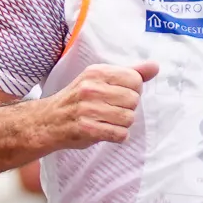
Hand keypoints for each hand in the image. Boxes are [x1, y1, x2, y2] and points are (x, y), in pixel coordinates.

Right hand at [42, 61, 156, 150]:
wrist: (48, 121)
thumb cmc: (78, 99)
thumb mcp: (99, 79)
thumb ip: (129, 73)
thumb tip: (155, 66)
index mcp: (96, 72)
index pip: (135, 80)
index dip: (133, 90)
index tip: (120, 95)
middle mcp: (91, 88)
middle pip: (134, 100)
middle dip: (128, 108)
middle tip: (112, 110)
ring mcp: (88, 109)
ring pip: (128, 118)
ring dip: (123, 124)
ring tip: (109, 121)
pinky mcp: (87, 129)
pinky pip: (119, 134)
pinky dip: (118, 136)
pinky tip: (107, 131)